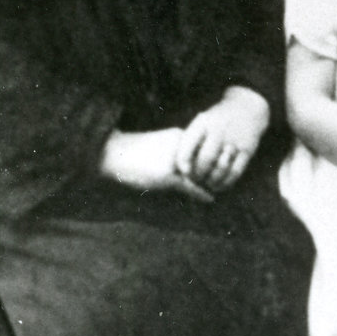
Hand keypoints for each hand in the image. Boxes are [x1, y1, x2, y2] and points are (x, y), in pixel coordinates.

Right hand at [100, 128, 215, 203]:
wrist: (114, 152)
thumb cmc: (135, 151)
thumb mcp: (161, 147)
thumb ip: (178, 154)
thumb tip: (191, 168)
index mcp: (181, 136)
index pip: (204, 150)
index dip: (213, 162)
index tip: (220, 170)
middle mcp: (182, 146)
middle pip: (206, 162)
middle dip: (214, 173)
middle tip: (222, 183)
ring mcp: (176, 160)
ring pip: (201, 175)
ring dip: (210, 184)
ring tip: (218, 191)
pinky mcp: (169, 175)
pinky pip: (191, 186)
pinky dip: (202, 194)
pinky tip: (210, 199)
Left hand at [176, 86, 269, 193]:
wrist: (246, 107)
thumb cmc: (216, 121)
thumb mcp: (202, 122)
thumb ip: (190, 141)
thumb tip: (182, 169)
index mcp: (204, 122)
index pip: (188, 145)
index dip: (183, 163)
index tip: (183, 171)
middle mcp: (219, 130)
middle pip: (205, 160)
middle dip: (198, 175)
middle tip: (195, 180)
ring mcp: (235, 140)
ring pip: (220, 169)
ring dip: (211, 181)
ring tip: (207, 184)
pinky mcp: (247, 149)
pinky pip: (235, 172)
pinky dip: (226, 183)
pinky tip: (219, 185)